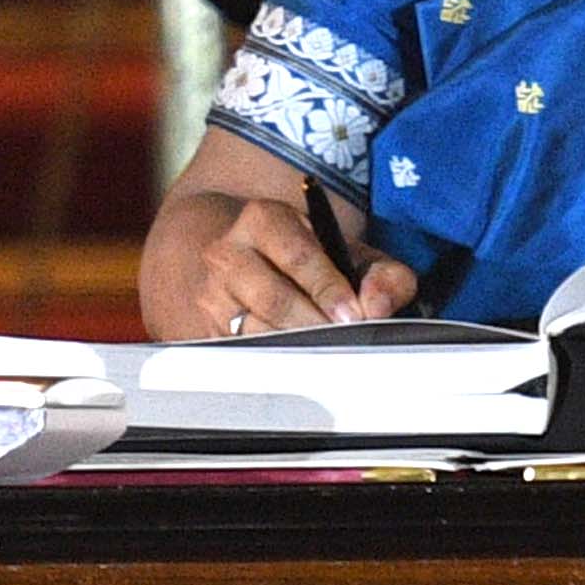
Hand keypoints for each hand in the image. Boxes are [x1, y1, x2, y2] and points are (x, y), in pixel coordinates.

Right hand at [142, 188, 416, 337]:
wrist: (235, 253)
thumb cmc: (303, 257)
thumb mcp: (346, 252)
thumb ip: (381, 274)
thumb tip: (377, 306)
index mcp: (263, 220)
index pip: (297, 256)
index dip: (328, 288)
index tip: (353, 314)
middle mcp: (227, 254)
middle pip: (275, 300)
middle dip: (317, 326)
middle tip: (344, 339)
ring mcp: (210, 295)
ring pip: (256, 333)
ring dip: (297, 349)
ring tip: (324, 352)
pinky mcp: (202, 331)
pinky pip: (241, 356)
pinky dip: (274, 364)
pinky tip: (297, 365)